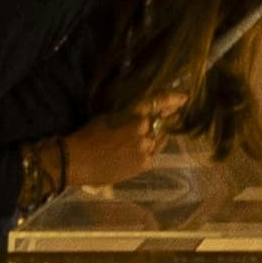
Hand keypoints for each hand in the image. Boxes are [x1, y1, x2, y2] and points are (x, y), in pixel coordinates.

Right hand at [59, 102, 179, 191]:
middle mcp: (144, 130)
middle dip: (163, 120)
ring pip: (159, 140)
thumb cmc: (87, 136)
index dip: (174, 99)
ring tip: (145, 138)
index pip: (159, 102)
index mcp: (134, 114)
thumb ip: (129, 115)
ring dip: (157, 137)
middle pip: (161, 123)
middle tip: (168, 118)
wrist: (76, 161)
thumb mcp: (109, 117)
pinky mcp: (143, 165)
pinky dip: (150, 152)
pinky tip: (140, 152)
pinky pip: (153, 155)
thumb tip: (142, 116)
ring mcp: (145, 149)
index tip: (185, 97)